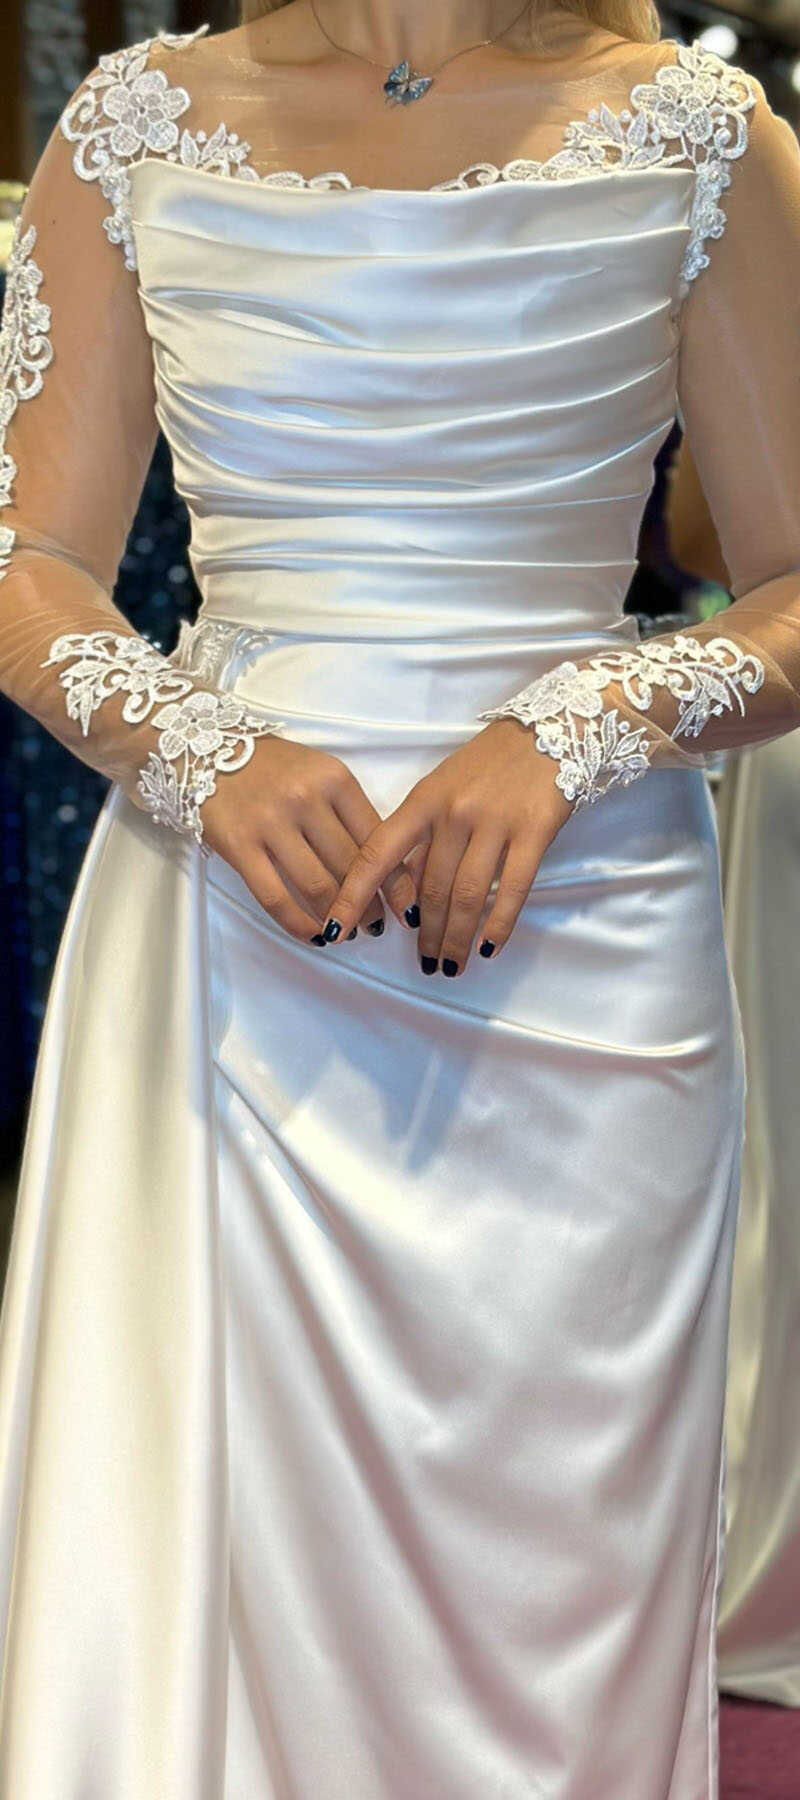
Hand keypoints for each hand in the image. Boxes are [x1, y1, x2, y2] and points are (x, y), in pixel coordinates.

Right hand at [199, 733, 418, 945]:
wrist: (206, 750)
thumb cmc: (273, 768)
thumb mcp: (320, 773)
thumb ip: (349, 812)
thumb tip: (383, 867)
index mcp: (335, 779)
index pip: (377, 838)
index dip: (395, 879)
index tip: (405, 904)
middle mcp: (306, 799)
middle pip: (351, 866)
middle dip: (371, 905)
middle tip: (378, 925)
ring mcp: (271, 823)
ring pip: (318, 887)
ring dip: (339, 919)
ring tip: (349, 933)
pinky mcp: (240, 847)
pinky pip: (275, 898)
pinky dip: (299, 924)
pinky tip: (314, 935)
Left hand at [313, 718, 574, 974]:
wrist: (554, 729)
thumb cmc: (489, 764)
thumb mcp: (443, 788)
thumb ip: (422, 835)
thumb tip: (401, 891)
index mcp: (423, 801)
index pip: (377, 854)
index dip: (353, 895)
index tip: (336, 929)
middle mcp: (453, 813)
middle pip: (429, 888)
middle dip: (423, 933)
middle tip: (423, 964)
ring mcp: (495, 822)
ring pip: (467, 895)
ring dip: (455, 938)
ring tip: (450, 965)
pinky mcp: (534, 831)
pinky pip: (512, 888)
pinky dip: (498, 924)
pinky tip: (488, 948)